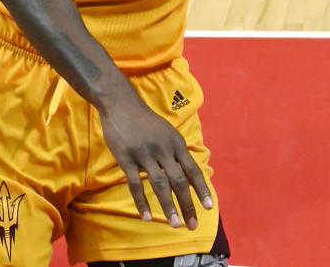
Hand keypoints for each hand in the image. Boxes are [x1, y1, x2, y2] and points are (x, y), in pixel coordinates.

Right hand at [98, 88, 212, 230]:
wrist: (120, 103)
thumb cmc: (146, 121)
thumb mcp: (167, 132)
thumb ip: (177, 153)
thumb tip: (189, 179)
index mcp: (175, 142)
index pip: (192, 169)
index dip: (201, 189)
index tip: (209, 208)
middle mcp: (163, 148)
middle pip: (178, 181)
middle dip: (187, 205)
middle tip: (192, 226)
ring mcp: (144, 153)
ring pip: (160, 184)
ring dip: (169, 207)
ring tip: (175, 225)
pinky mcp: (126, 157)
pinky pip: (135, 184)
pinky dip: (142, 202)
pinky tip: (146, 217)